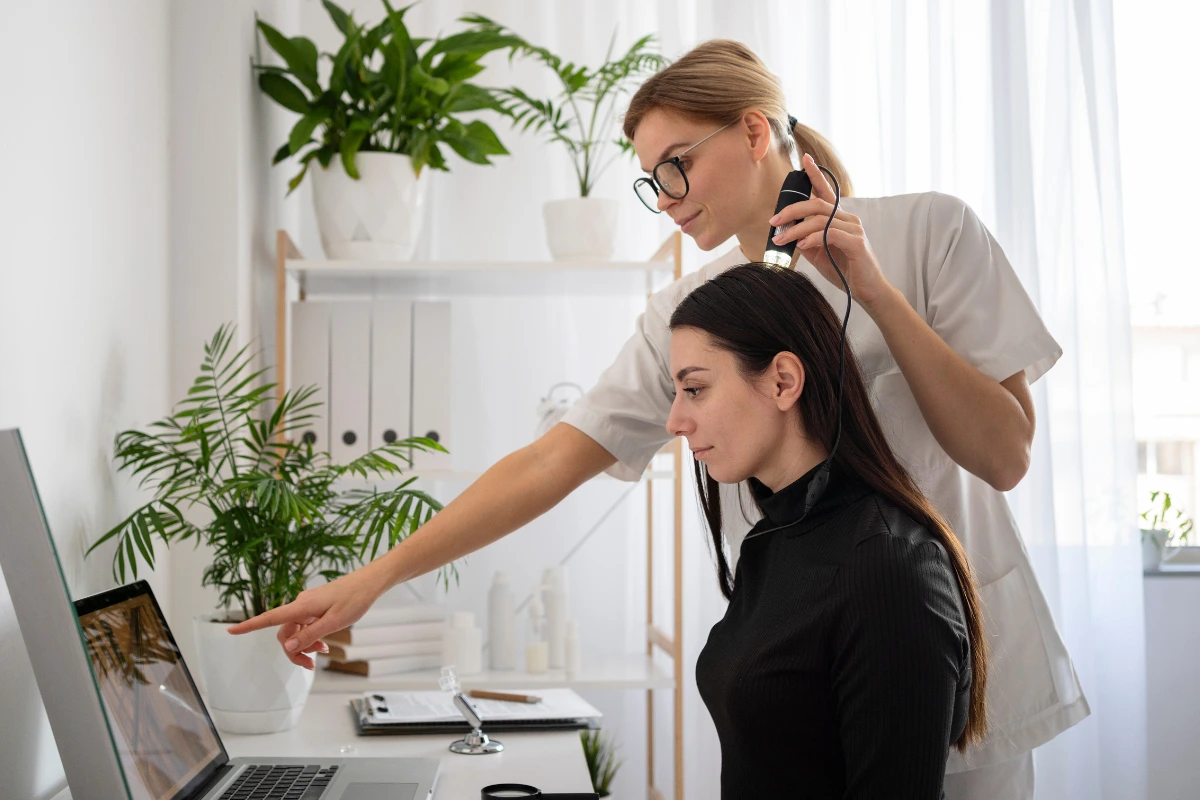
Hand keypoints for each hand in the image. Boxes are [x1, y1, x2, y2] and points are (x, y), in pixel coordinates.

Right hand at [225, 564, 389, 669]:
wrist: (369, 582)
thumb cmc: (354, 599)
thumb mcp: (334, 622)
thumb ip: (310, 634)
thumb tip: (288, 645)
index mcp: (301, 607)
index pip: (269, 618)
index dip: (249, 626)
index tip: (231, 631)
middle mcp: (300, 604)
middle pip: (284, 632)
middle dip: (293, 650)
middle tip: (310, 664)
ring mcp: (308, 605)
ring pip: (295, 630)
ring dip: (304, 644)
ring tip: (322, 651)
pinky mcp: (315, 606)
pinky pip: (305, 625)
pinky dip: (311, 636)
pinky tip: (323, 643)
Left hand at [769, 153, 892, 312]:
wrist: (866, 291)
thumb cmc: (844, 270)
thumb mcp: (819, 254)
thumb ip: (806, 240)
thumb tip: (787, 233)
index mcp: (838, 218)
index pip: (826, 191)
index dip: (816, 174)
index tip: (805, 159)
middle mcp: (848, 218)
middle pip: (817, 204)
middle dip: (792, 210)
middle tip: (774, 222)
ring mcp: (854, 229)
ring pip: (820, 220)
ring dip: (797, 229)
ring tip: (781, 240)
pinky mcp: (857, 243)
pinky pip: (831, 234)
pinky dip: (814, 238)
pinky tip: (802, 245)